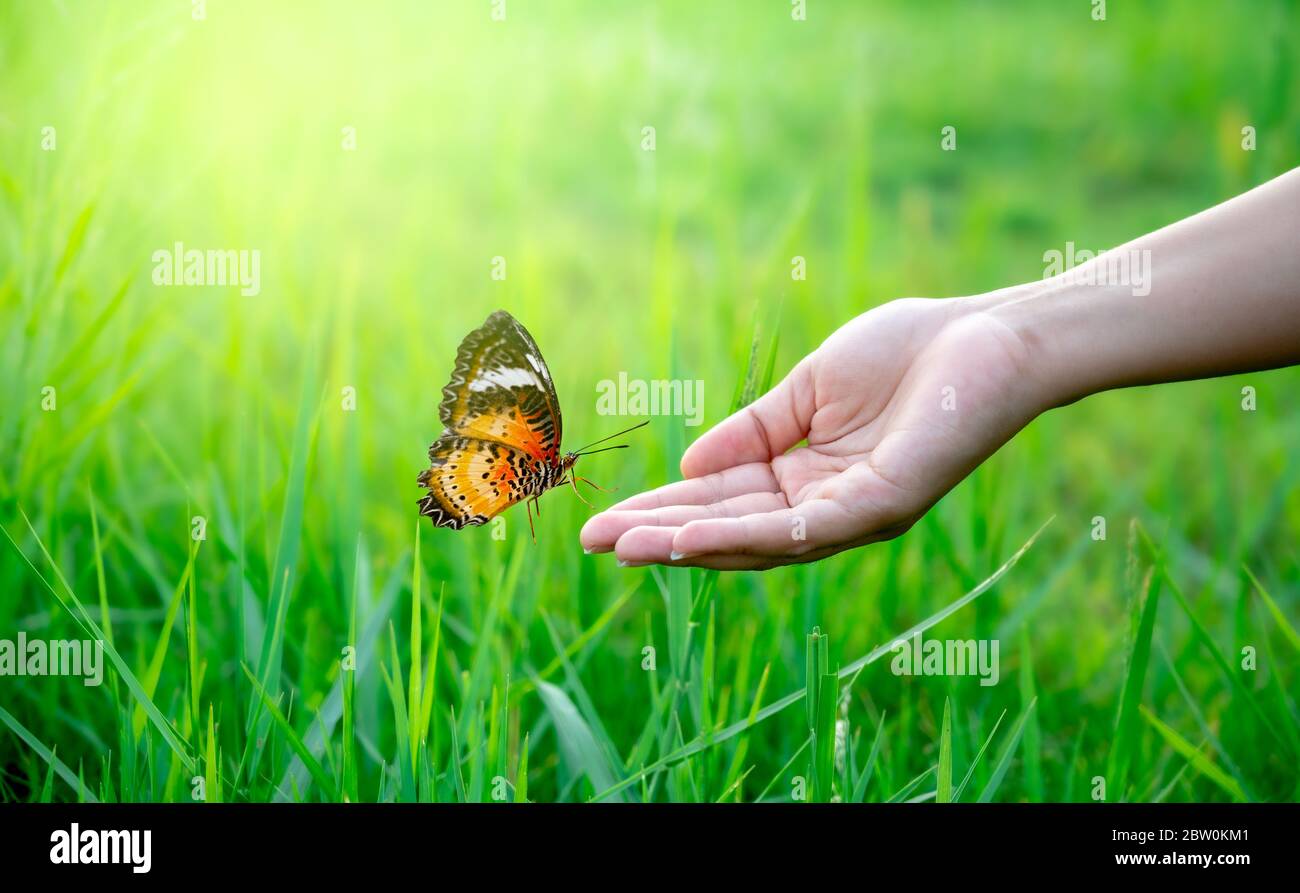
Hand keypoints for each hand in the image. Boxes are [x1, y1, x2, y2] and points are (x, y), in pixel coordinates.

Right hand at [580, 296, 1049, 569]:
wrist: (989, 337)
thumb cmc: (908, 352)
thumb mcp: (809, 392)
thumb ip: (754, 431)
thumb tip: (689, 465)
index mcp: (810, 479)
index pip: (725, 500)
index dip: (666, 508)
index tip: (607, 518)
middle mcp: (829, 509)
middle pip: (730, 528)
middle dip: (660, 536)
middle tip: (592, 544)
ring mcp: (855, 514)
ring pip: (757, 540)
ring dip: (686, 545)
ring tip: (623, 547)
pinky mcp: (881, 506)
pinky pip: (801, 530)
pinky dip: (741, 536)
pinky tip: (689, 538)